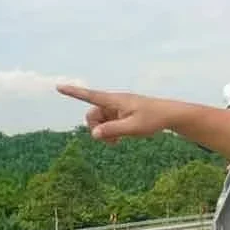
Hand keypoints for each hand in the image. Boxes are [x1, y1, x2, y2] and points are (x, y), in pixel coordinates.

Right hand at [57, 85, 171, 143]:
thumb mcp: (133, 127)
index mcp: (115, 100)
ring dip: (104, 132)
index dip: (74, 92)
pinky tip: (118, 140)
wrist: (170, 115)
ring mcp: (118, 109)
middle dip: (95, 128)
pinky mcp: (123, 114)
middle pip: (93, 114)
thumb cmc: (153, 119)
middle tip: (109, 141)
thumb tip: (94, 134)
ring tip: (116, 142)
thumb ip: (113, 130)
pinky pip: (109, 123)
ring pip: (101, 121)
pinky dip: (110, 131)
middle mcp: (114, 103)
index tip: (59, 87)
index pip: (90, 95)